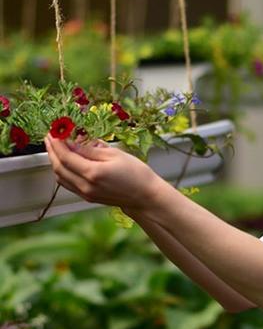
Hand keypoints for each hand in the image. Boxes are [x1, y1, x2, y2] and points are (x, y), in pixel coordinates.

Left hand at [45, 134, 162, 210]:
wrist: (145, 196)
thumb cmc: (136, 173)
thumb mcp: (114, 154)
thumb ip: (89, 149)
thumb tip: (72, 142)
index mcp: (93, 173)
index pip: (66, 156)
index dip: (57, 143)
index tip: (53, 131)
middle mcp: (86, 186)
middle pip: (59, 167)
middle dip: (52, 150)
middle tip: (50, 136)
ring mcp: (86, 194)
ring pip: (60, 177)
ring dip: (55, 161)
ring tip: (56, 147)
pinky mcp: (88, 197)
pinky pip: (67, 184)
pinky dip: (62, 171)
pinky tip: (64, 161)